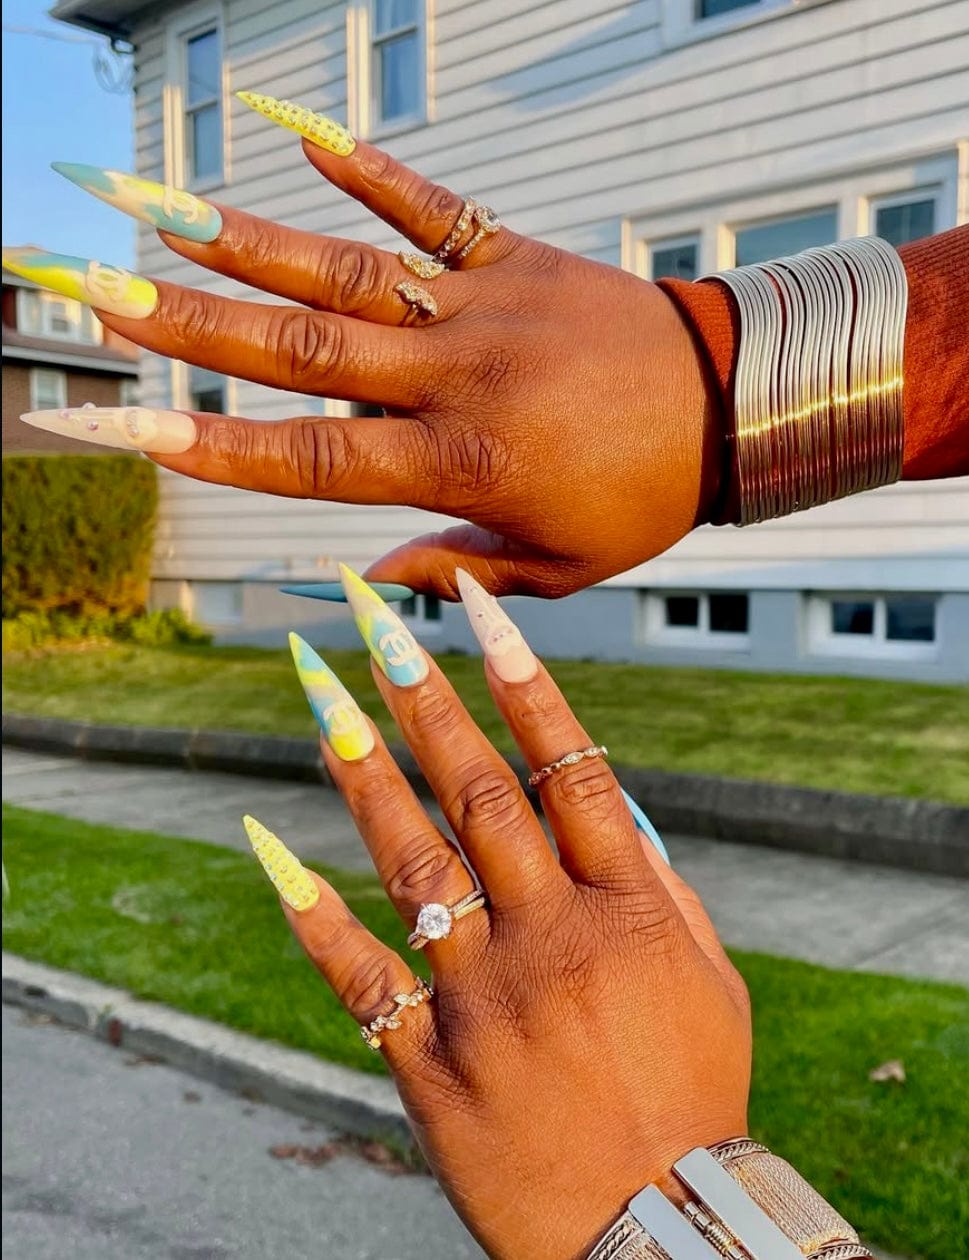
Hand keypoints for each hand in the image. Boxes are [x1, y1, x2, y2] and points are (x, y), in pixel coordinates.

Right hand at [87, 128, 720, 597]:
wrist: (732, 405)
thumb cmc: (642, 497)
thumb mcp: (556, 568)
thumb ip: (456, 574)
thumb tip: (364, 582)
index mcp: (463, 465)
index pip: (318, 460)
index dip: (224, 448)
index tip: (136, 433)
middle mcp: (458, 379)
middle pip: (305, 353)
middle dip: (193, 329)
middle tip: (101, 295)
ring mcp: (485, 308)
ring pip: (347, 274)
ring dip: (246, 242)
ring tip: (155, 210)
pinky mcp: (517, 257)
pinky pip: (433, 208)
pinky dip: (369, 169)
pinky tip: (297, 131)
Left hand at [257, 571, 749, 1258]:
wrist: (655, 1232)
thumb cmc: (690, 1095)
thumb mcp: (706, 979)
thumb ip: (659, 885)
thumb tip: (611, 802)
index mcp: (625, 908)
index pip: (569, 765)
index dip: (521, 680)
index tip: (476, 610)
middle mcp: (549, 935)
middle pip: (477, 791)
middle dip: (421, 694)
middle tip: (370, 618)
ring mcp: (482, 995)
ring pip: (412, 858)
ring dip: (358, 768)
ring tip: (314, 689)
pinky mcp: (427, 1060)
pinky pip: (358, 976)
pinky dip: (309, 912)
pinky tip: (263, 845)